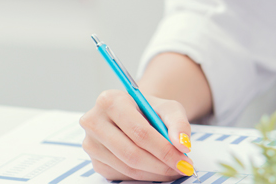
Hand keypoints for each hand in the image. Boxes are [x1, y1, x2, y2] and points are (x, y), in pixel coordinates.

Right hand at [80, 90, 195, 180]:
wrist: (133, 114)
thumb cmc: (149, 110)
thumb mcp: (168, 108)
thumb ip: (179, 123)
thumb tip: (183, 145)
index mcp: (110, 100)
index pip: (139, 131)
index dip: (164, 149)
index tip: (184, 160)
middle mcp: (94, 121)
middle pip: (132, 153)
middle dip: (161, 165)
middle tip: (182, 168)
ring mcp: (91, 144)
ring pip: (128, 168)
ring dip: (155, 173)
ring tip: (173, 169)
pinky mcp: (95, 162)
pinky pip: (123, 175)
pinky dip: (145, 176)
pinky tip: (157, 169)